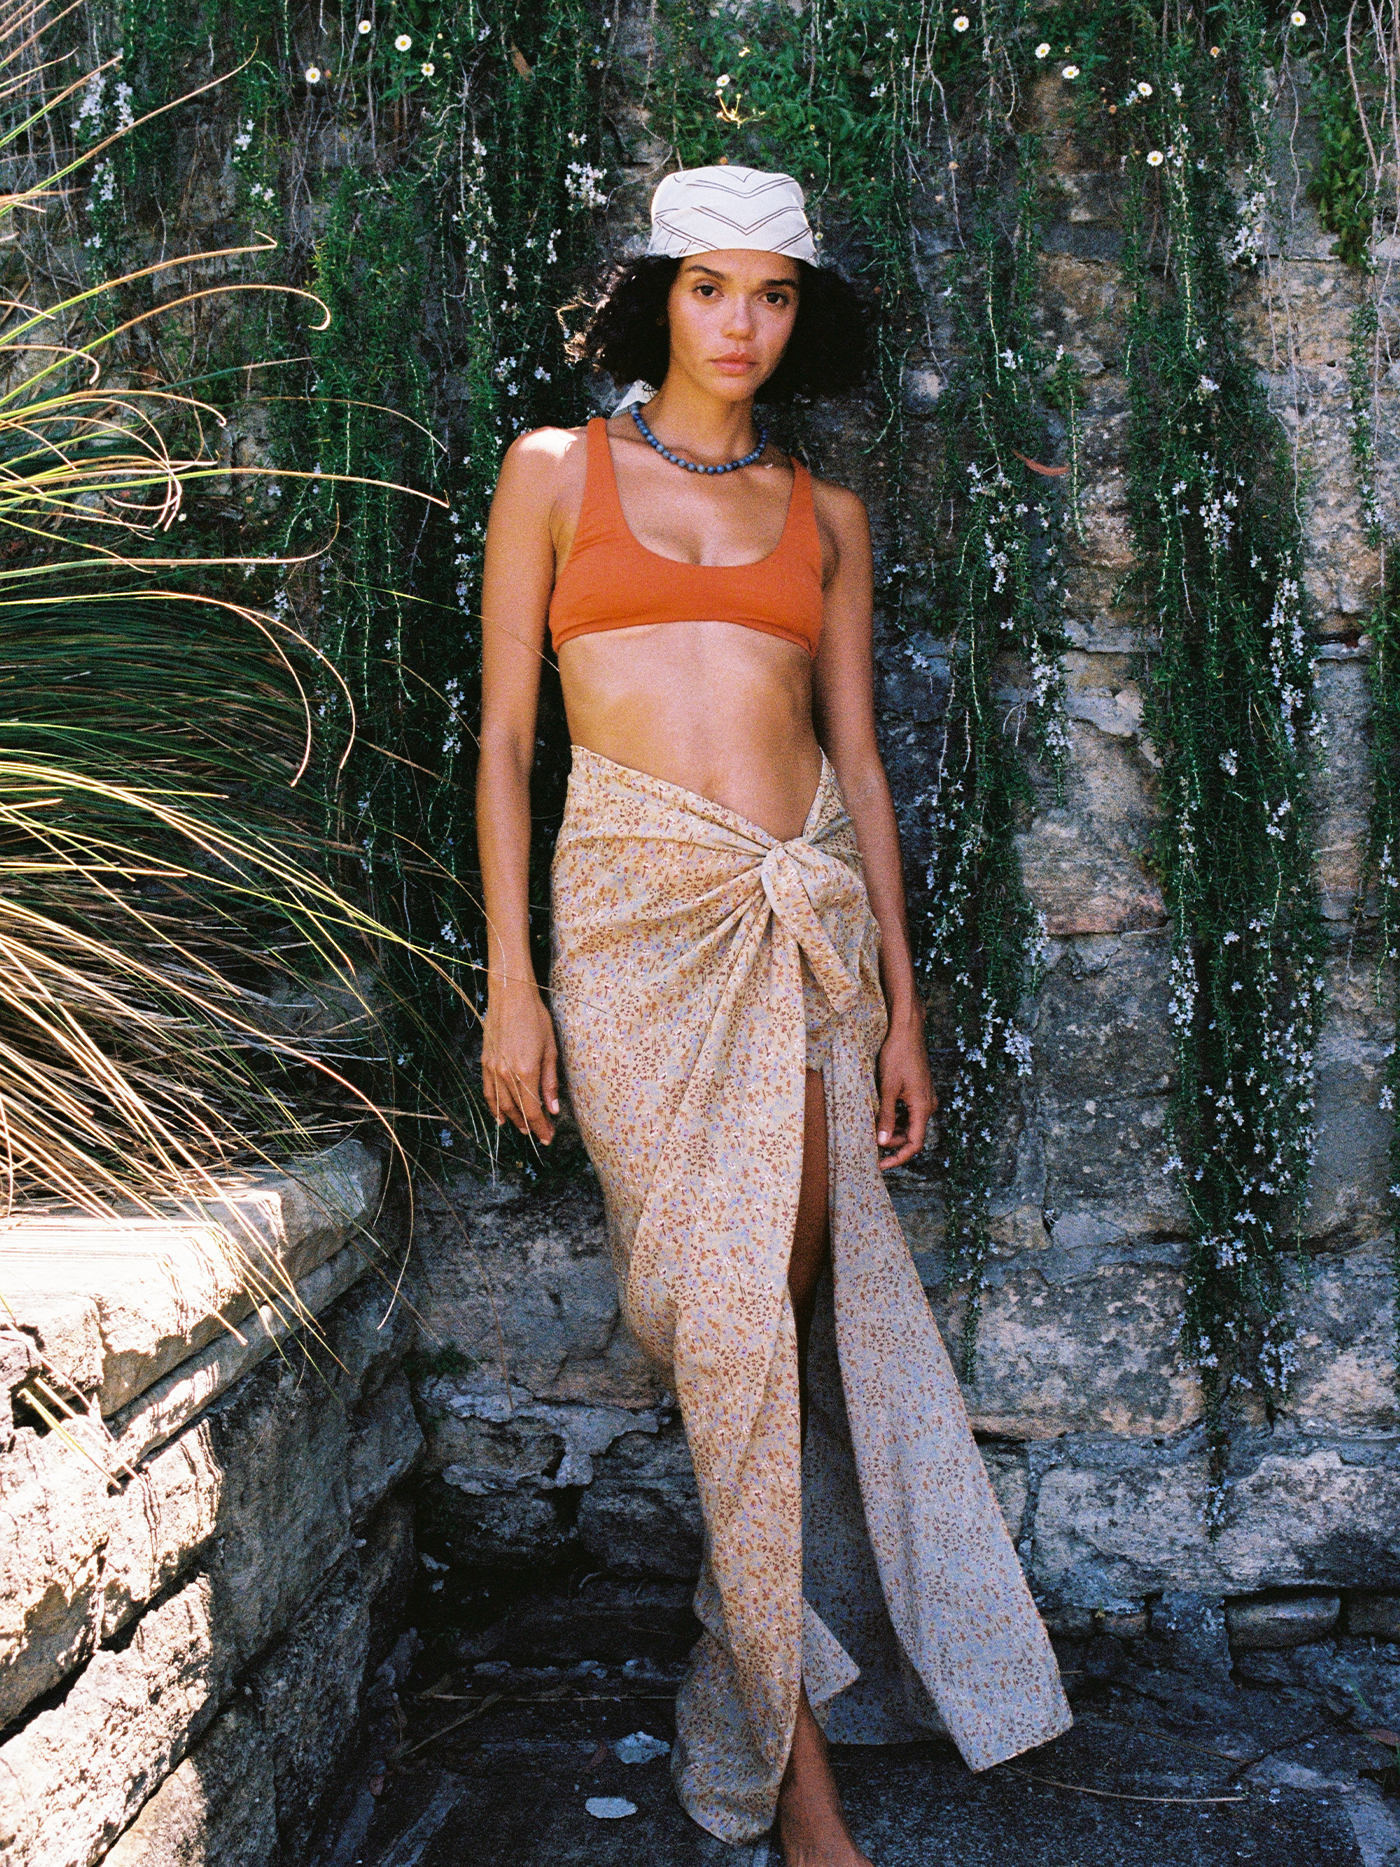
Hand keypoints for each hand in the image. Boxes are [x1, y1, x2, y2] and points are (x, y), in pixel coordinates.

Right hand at [481, 978, 559, 1144]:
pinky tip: (500, 1116)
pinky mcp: (485, 1062)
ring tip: (524, 1128)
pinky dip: (494, 1107)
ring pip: (501, 1105)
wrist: (510, 996)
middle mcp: (506, 1074)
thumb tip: (553, 1109)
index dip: (541, 1127)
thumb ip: (550, 1082)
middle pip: (517, 1111)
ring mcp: (492, 1069)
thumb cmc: (535, 1019)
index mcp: (525, 1072)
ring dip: (513, 1120)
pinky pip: (488, 1092)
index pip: (533, 1111)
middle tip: (540, 1134)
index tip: (548, 1137)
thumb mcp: (550, 1050)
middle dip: (530, 1126)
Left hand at [875, 1009, 934, 1170]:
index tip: (881, 1165)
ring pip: (910, 1124)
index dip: (898, 1158)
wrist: (907, 1031)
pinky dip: (896, 1117)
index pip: (914, 1144)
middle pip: (912, 1135)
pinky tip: (881, 1112)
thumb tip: (881, 1142)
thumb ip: (886, 1117)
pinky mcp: (920, 1091)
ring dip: (893, 1129)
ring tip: (873, 1125)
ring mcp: (925, 1098)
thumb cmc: (897, 1056)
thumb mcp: (887, 1088)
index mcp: (923, 1107)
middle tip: (870, 1139)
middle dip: (892, 1142)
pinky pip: (910, 1112)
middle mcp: (928, 1105)